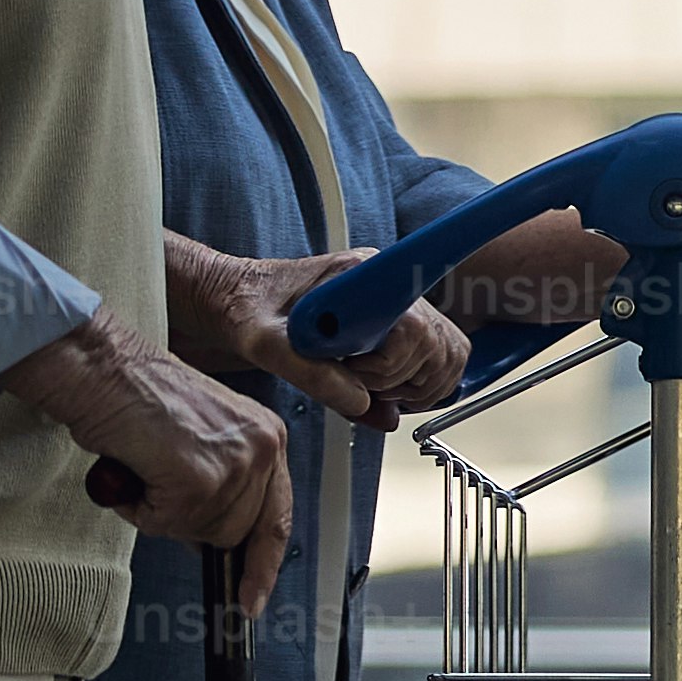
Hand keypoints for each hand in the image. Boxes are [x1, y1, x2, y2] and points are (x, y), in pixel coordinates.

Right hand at [0, 310, 293, 611]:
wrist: (103, 370)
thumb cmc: (136, 396)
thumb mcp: (202, 438)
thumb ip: (224, 483)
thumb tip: (216, 537)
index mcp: (267, 436)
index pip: (277, 517)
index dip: (262, 563)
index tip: (253, 598)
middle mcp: (263, 447)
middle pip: (235, 533)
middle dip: (191, 522)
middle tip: (160, 482)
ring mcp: (235, 464)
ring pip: (201, 533)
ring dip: (163, 513)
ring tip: (147, 467)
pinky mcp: (201, 478)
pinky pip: (168, 525)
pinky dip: (142, 508)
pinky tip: (137, 469)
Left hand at [171, 233, 467, 425]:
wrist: (234, 300)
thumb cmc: (245, 309)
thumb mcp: (264, 345)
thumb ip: (311, 375)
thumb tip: (362, 404)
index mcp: (359, 276)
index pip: (414, 323)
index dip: (396, 362)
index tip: (364, 375)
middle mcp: (387, 283)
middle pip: (439, 343)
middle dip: (402, 380)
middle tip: (356, 384)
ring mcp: (396, 303)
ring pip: (447, 353)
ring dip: (415, 385)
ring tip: (367, 387)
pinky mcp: (397, 324)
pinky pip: (440, 358)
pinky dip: (421, 386)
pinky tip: (381, 390)